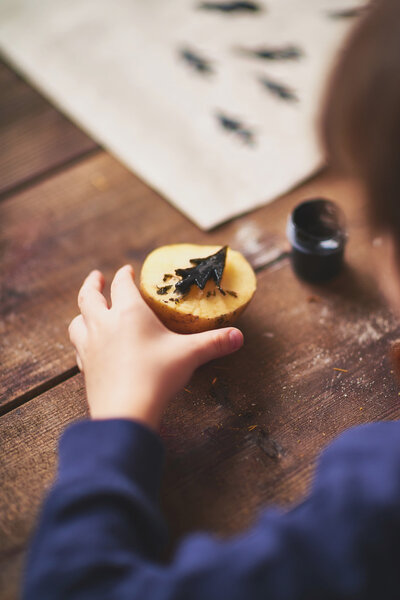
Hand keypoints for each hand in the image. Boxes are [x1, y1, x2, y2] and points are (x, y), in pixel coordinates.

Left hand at [68, 266, 243, 429]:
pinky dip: (82, 340)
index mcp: (129, 313)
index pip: (122, 285)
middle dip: (93, 284)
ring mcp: (91, 346)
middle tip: (97, 276)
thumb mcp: (190, 355)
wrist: (125, 411)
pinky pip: (79, 347)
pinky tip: (88, 346)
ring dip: (82, 311)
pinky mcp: (86, 367)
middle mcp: (104, 325)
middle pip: (89, 296)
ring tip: (88, 309)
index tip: (127, 269)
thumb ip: (214, 343)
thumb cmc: (157, 376)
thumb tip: (238, 336)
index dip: (124, 275)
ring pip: (77, 321)